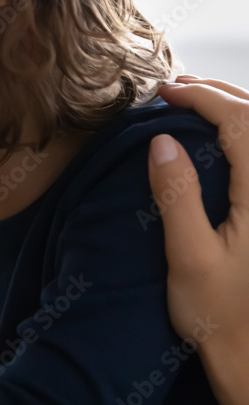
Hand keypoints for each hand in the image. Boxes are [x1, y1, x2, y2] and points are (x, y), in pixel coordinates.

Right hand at [149, 74, 248, 404]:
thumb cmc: (220, 315)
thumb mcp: (190, 256)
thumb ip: (178, 196)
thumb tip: (162, 142)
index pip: (241, 123)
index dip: (203, 98)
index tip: (165, 91)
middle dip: (220, 95)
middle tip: (175, 90)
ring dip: (235, 111)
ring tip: (195, 104)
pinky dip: (242, 138)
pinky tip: (220, 140)